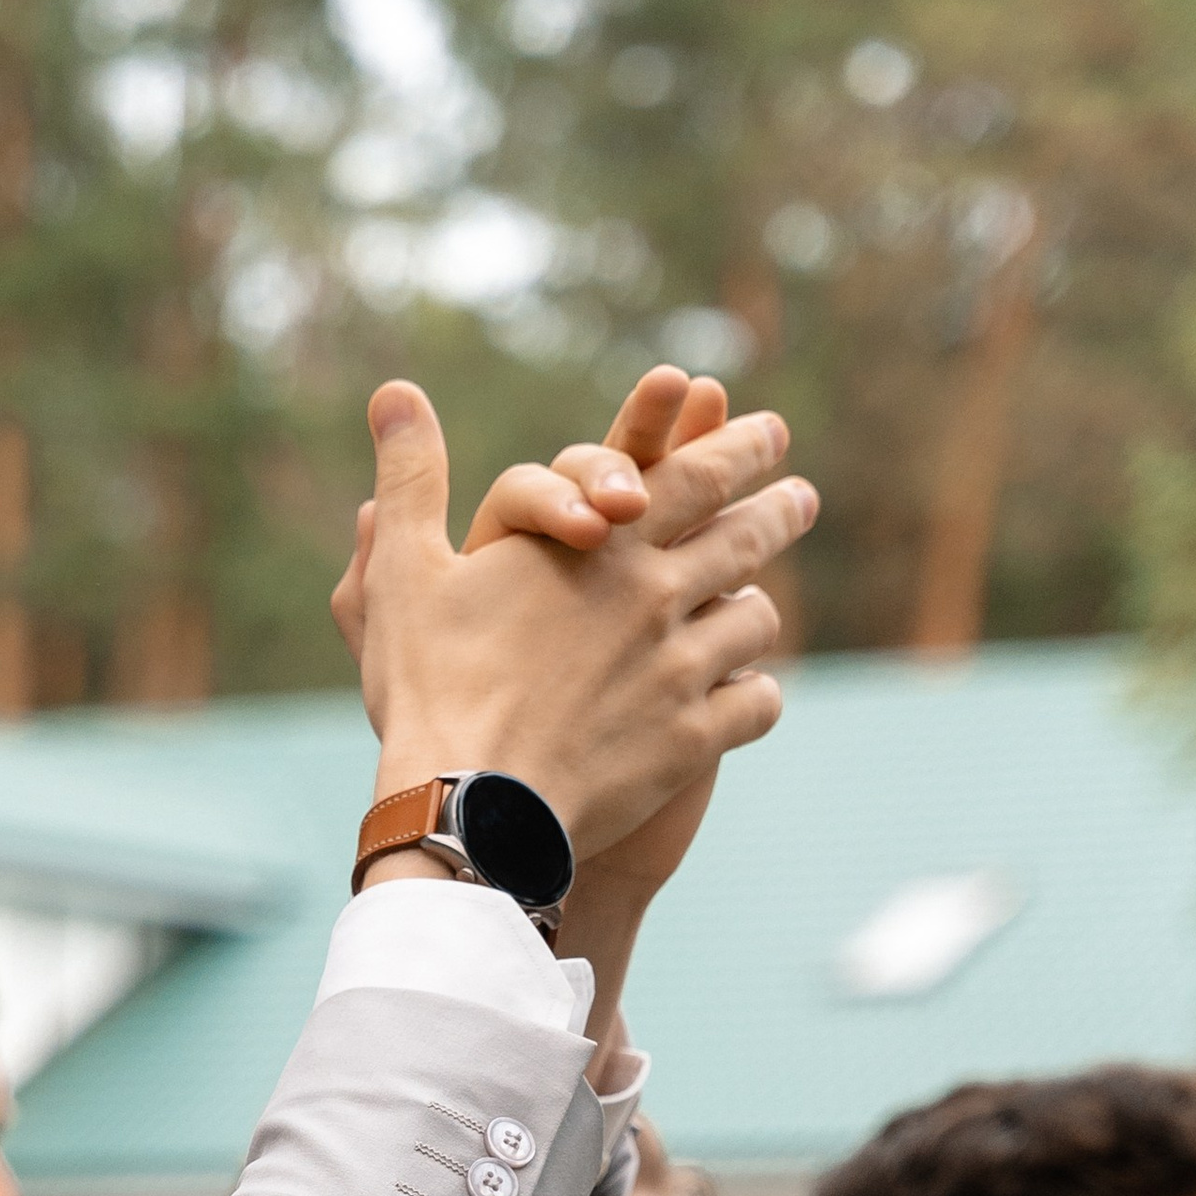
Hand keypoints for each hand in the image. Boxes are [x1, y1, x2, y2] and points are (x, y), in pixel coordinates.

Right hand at [328, 373, 811, 856]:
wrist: (468, 802)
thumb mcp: (402, 571)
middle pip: (743, 536)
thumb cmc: (431, 683)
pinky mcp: (690, 740)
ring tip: (758, 607)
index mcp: (601, 542)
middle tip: (801, 498)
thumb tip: (394, 393)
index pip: (694, 473)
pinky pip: (754, 705)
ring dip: (758, 609)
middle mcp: (655, 594)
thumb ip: (410, 479)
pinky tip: (743, 698)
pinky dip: (752, 697)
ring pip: (754, 621)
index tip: (770, 432)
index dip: (738, 446)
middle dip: (777, 510)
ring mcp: (680, 669)